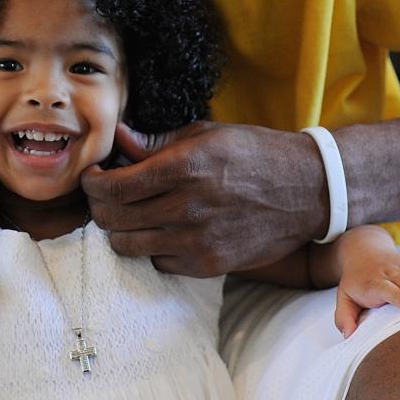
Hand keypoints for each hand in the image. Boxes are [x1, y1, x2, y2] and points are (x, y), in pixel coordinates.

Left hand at [81, 120, 326, 276]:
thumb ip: (156, 142)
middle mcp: (187, 207)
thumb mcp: (205, 134)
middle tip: (105, 196)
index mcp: (183, 167)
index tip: (92, 177)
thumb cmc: (254, 153)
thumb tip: (119, 140)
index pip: (113, 187)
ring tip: (129, 215)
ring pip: (129, 246)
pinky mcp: (210, 265)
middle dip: (99, 206)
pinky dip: (152, 249)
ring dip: (120, 230)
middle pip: (113, 219)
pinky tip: (162, 231)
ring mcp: (198, 241)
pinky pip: (159, 263)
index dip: (92, 184)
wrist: (307, 190)